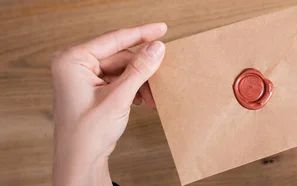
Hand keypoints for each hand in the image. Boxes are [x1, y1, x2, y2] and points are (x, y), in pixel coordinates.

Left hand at [51, 23, 166, 185]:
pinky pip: (118, 79)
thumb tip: (157, 48)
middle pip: (120, 56)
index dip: (140, 34)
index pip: (113, 40)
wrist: (80, 161)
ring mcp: (82, 76)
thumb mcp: (118, 98)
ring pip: (122, 68)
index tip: (161, 29)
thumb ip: (139, 70)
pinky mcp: (91, 87)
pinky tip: (141, 100)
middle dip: (142, 70)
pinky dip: (132, 88)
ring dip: (139, 82)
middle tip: (162, 78)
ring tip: (152, 98)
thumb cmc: (87, 133)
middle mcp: (75, 64)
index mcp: (72, 60)